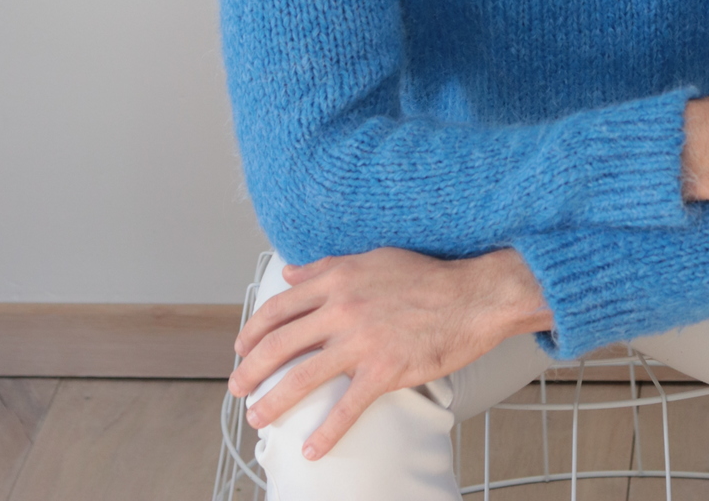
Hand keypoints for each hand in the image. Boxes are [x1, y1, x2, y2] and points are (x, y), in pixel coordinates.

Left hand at [228, 246, 551, 459]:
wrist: (472, 296)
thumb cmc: (426, 275)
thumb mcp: (372, 259)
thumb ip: (327, 266)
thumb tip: (289, 272)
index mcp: (338, 280)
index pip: (280, 307)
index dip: (252, 330)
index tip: (240, 348)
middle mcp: (343, 309)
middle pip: (280, 344)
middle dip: (250, 370)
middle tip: (237, 388)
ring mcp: (363, 341)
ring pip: (302, 377)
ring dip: (273, 403)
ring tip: (257, 418)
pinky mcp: (385, 371)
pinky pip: (346, 408)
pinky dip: (326, 433)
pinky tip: (311, 450)